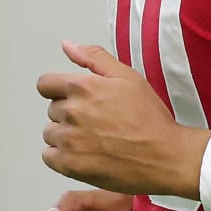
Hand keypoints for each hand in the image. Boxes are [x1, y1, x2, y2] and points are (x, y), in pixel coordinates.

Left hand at [37, 40, 210, 197]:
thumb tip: (67, 45)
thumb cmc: (149, 117)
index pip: (45, 84)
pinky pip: (49, 156)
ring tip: (94, 139)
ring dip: (65, 136)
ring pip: (50, 134)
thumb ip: (93, 58)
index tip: (74, 99)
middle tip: (97, 121)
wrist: (164, 156)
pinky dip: (62, 156)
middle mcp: (72, 112)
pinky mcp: (70, 165)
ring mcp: (69, 140)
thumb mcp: (128, 77)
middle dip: (69, 114)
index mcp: (82, 87)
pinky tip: (85, 154)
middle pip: (52, 110)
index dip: (59, 90)